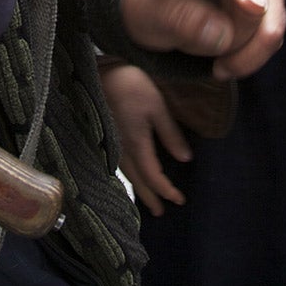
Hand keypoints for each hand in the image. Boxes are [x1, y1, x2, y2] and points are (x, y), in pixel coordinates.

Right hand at [100, 62, 189, 215]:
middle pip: (138, 181)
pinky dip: (128, 175)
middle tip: (161, 212)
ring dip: (138, 189)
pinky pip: (118, 164)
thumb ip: (170, 134)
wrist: (100, 72)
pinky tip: (130, 175)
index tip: (179, 200)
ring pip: (126, 174)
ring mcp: (111, 144)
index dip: (166, 190)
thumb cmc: (131, 85)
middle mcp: (121, 150)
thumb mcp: (157, 106)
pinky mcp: (105, 136)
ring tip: (146, 200)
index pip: (153, 177)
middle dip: (150, 197)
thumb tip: (185, 160)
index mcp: (136, 145)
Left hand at [120, 0, 283, 79]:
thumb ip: (177, 18)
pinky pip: (270, 27)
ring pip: (268, 0)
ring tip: (220, 67)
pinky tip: (225, 67)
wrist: (163, 10)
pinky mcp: (263, 0)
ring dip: (252, 39)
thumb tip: (222, 35)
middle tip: (251, 6)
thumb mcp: (146, 11)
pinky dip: (254, 53)